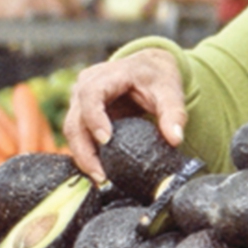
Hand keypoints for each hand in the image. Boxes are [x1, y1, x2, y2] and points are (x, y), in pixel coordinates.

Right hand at [63, 47, 186, 182]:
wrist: (150, 69)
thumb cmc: (157, 78)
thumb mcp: (170, 91)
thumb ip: (174, 114)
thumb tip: (176, 139)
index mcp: (109, 75)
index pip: (91, 94)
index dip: (94, 118)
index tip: (106, 140)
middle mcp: (87, 84)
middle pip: (75, 119)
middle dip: (85, 150)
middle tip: (102, 175)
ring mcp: (79, 99)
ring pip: (71, 130)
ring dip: (83, 156)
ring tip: (101, 178)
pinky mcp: (80, 113)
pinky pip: (77, 135)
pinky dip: (85, 153)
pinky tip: (98, 171)